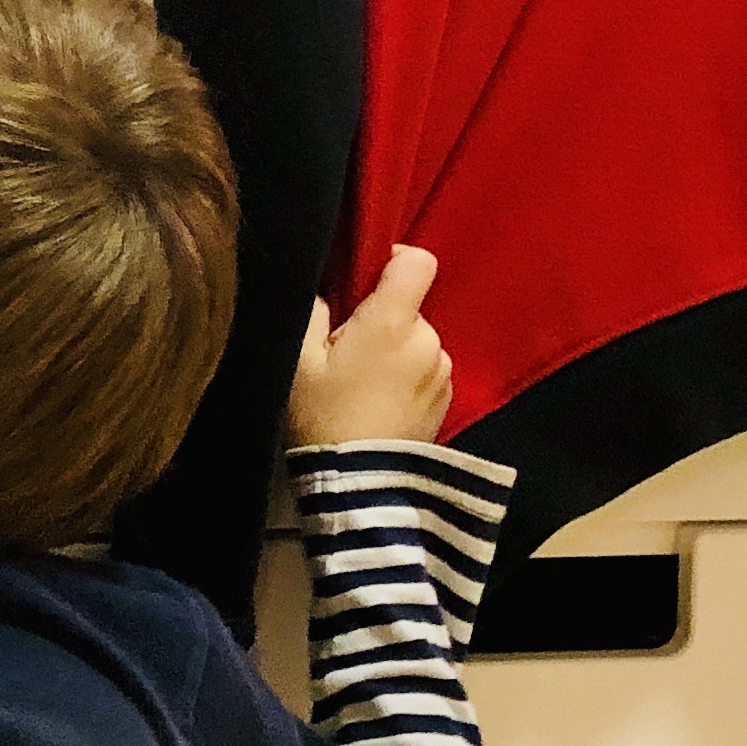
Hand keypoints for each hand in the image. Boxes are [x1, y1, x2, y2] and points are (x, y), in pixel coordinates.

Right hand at [289, 244, 453, 445]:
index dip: (395, 259)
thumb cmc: (323, 416)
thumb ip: (312, 311)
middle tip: (347, 353)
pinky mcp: (447, 401)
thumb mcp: (298, 360)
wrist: (358, 486)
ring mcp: (442, 372)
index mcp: (392, 323)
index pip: (418, 262)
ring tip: (364, 385)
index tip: (368, 278)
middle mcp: (428, 341)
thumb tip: (324, 291)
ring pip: (418, 342)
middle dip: (382, 321)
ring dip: (396, 352)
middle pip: (409, 309)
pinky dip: (407, 377)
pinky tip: (381, 404)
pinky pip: (427, 370)